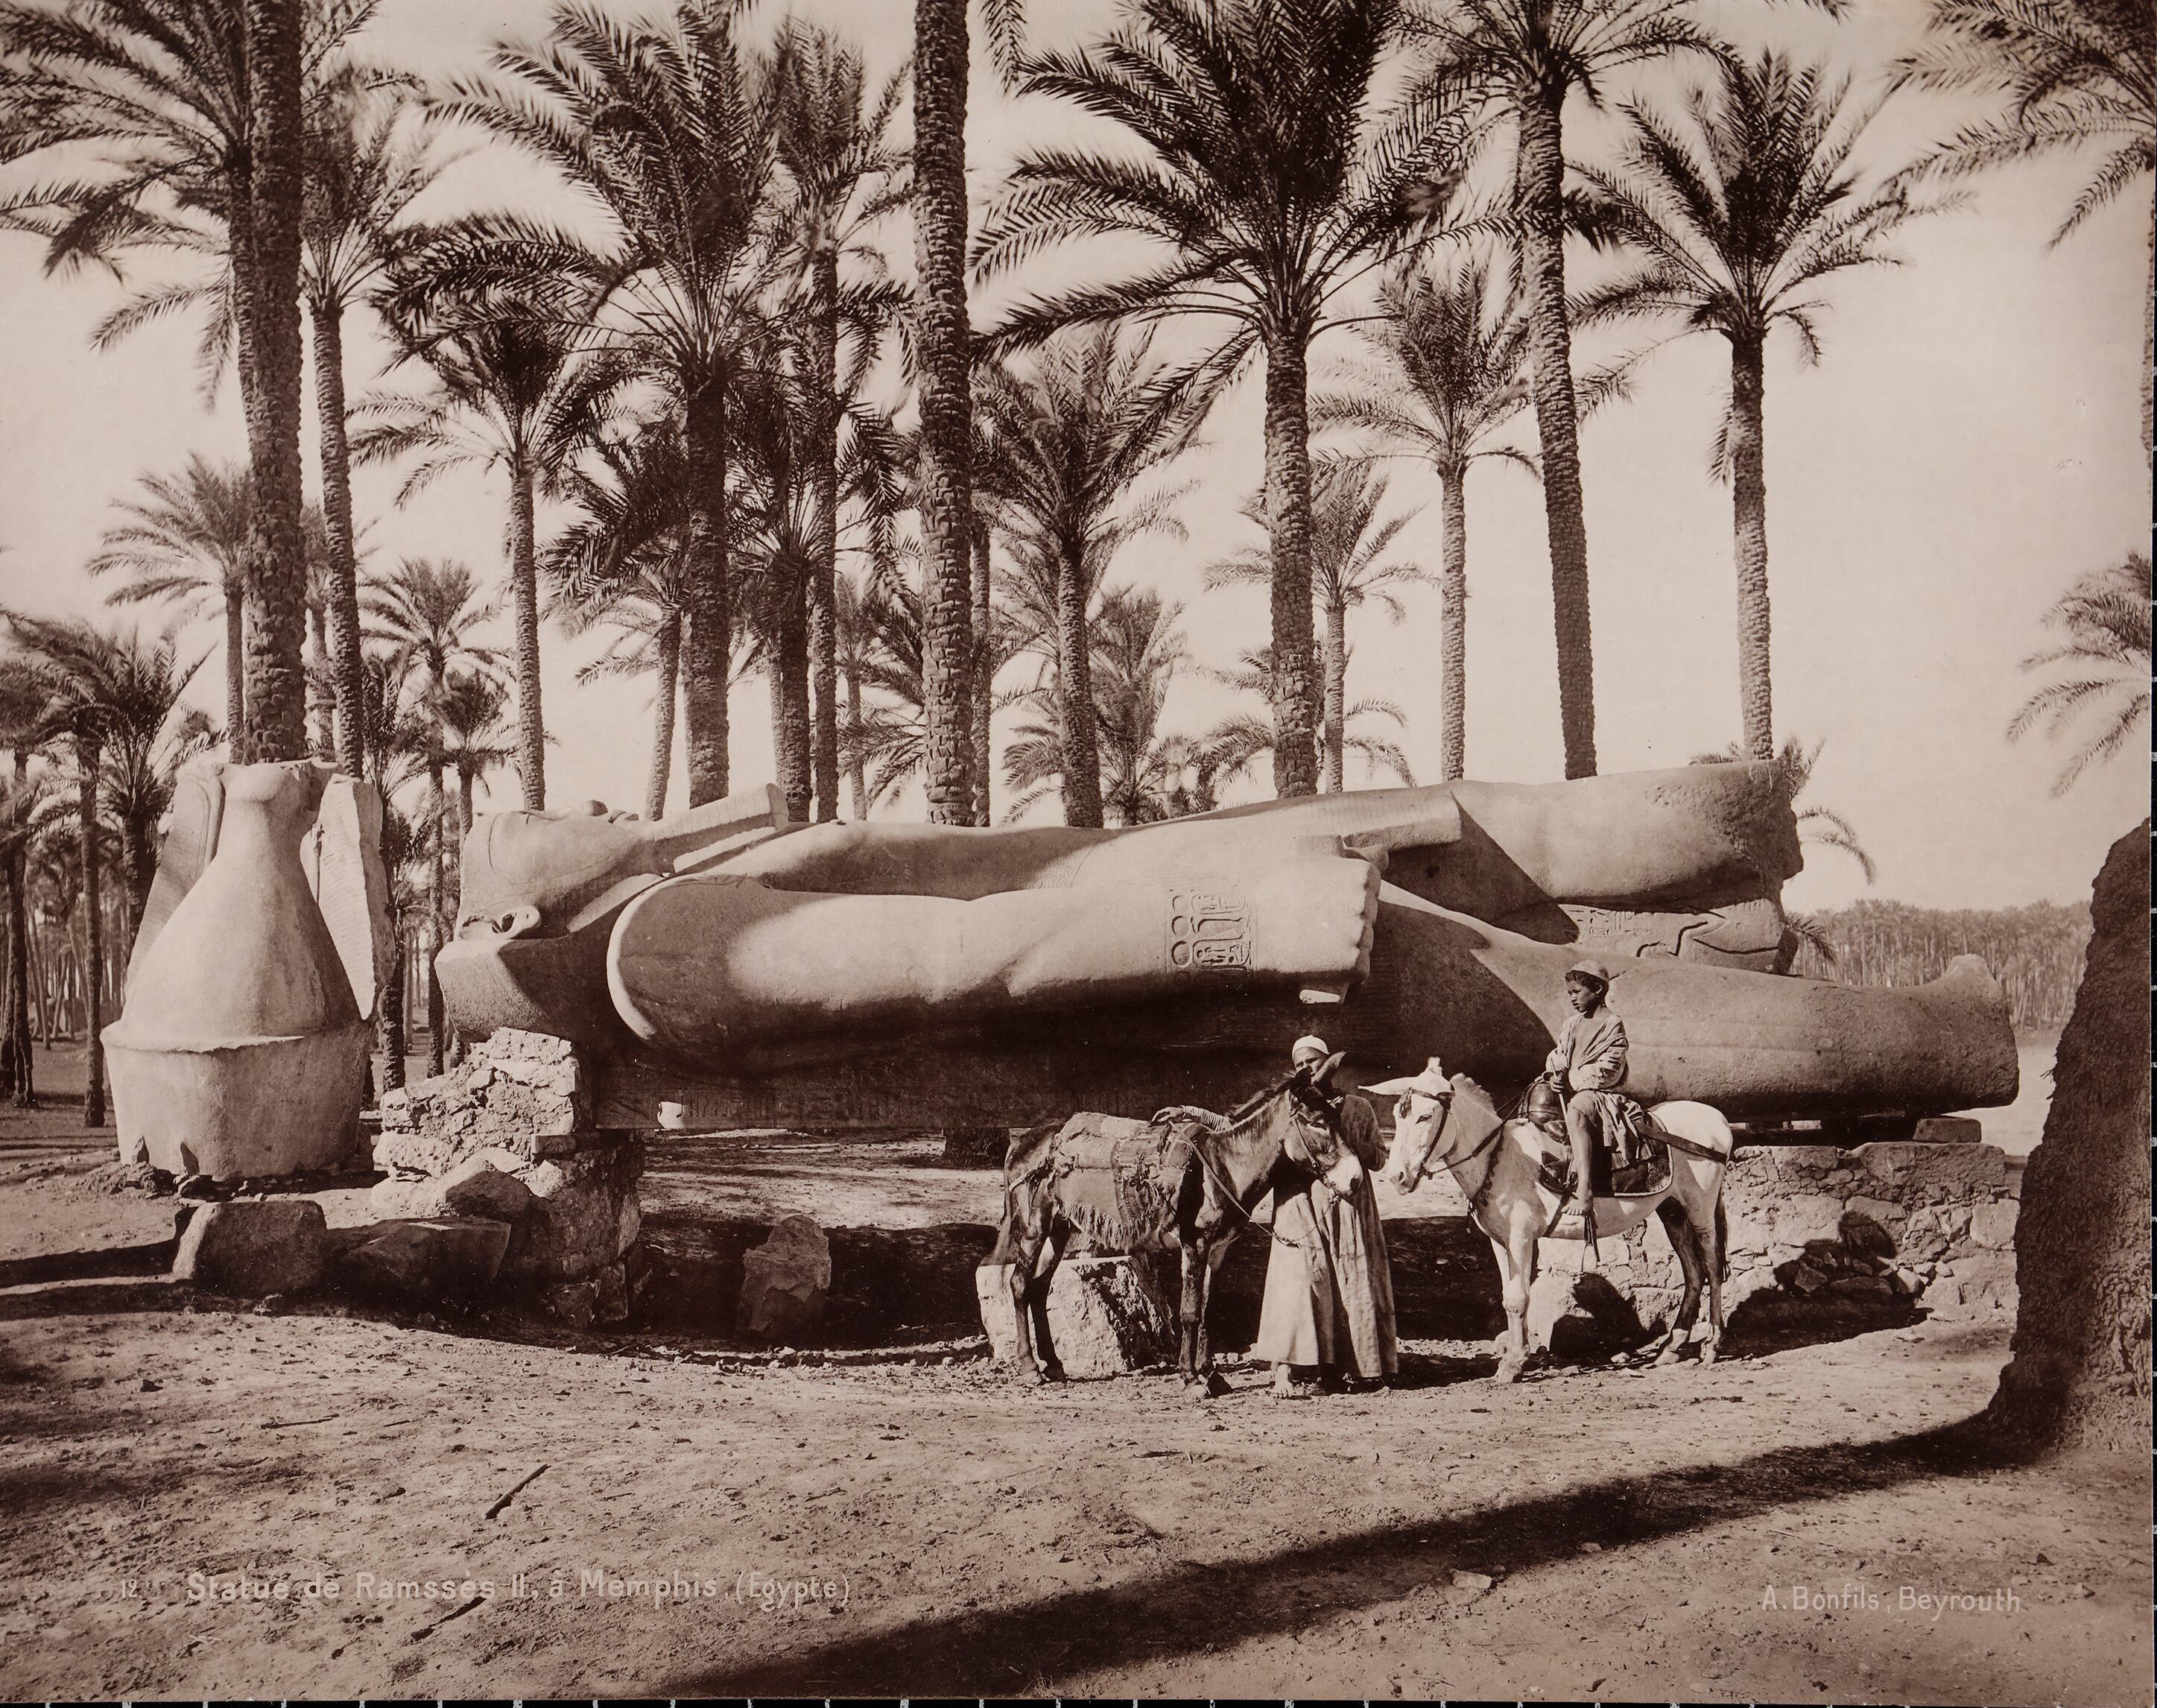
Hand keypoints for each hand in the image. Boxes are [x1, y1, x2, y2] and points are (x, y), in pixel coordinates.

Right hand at [1239, 853, 1381, 995]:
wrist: (1251, 932)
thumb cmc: (1275, 893)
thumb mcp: (1310, 861)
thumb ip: (1350, 855)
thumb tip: (1385, 854)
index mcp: (1361, 874)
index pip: (1370, 888)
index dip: (1347, 897)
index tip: (1323, 902)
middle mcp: (1367, 903)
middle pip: (1368, 915)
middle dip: (1346, 921)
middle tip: (1313, 924)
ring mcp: (1362, 934)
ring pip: (1364, 942)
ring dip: (1345, 946)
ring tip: (1314, 942)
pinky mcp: (1355, 965)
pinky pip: (1360, 969)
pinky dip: (1345, 970)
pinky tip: (1321, 962)